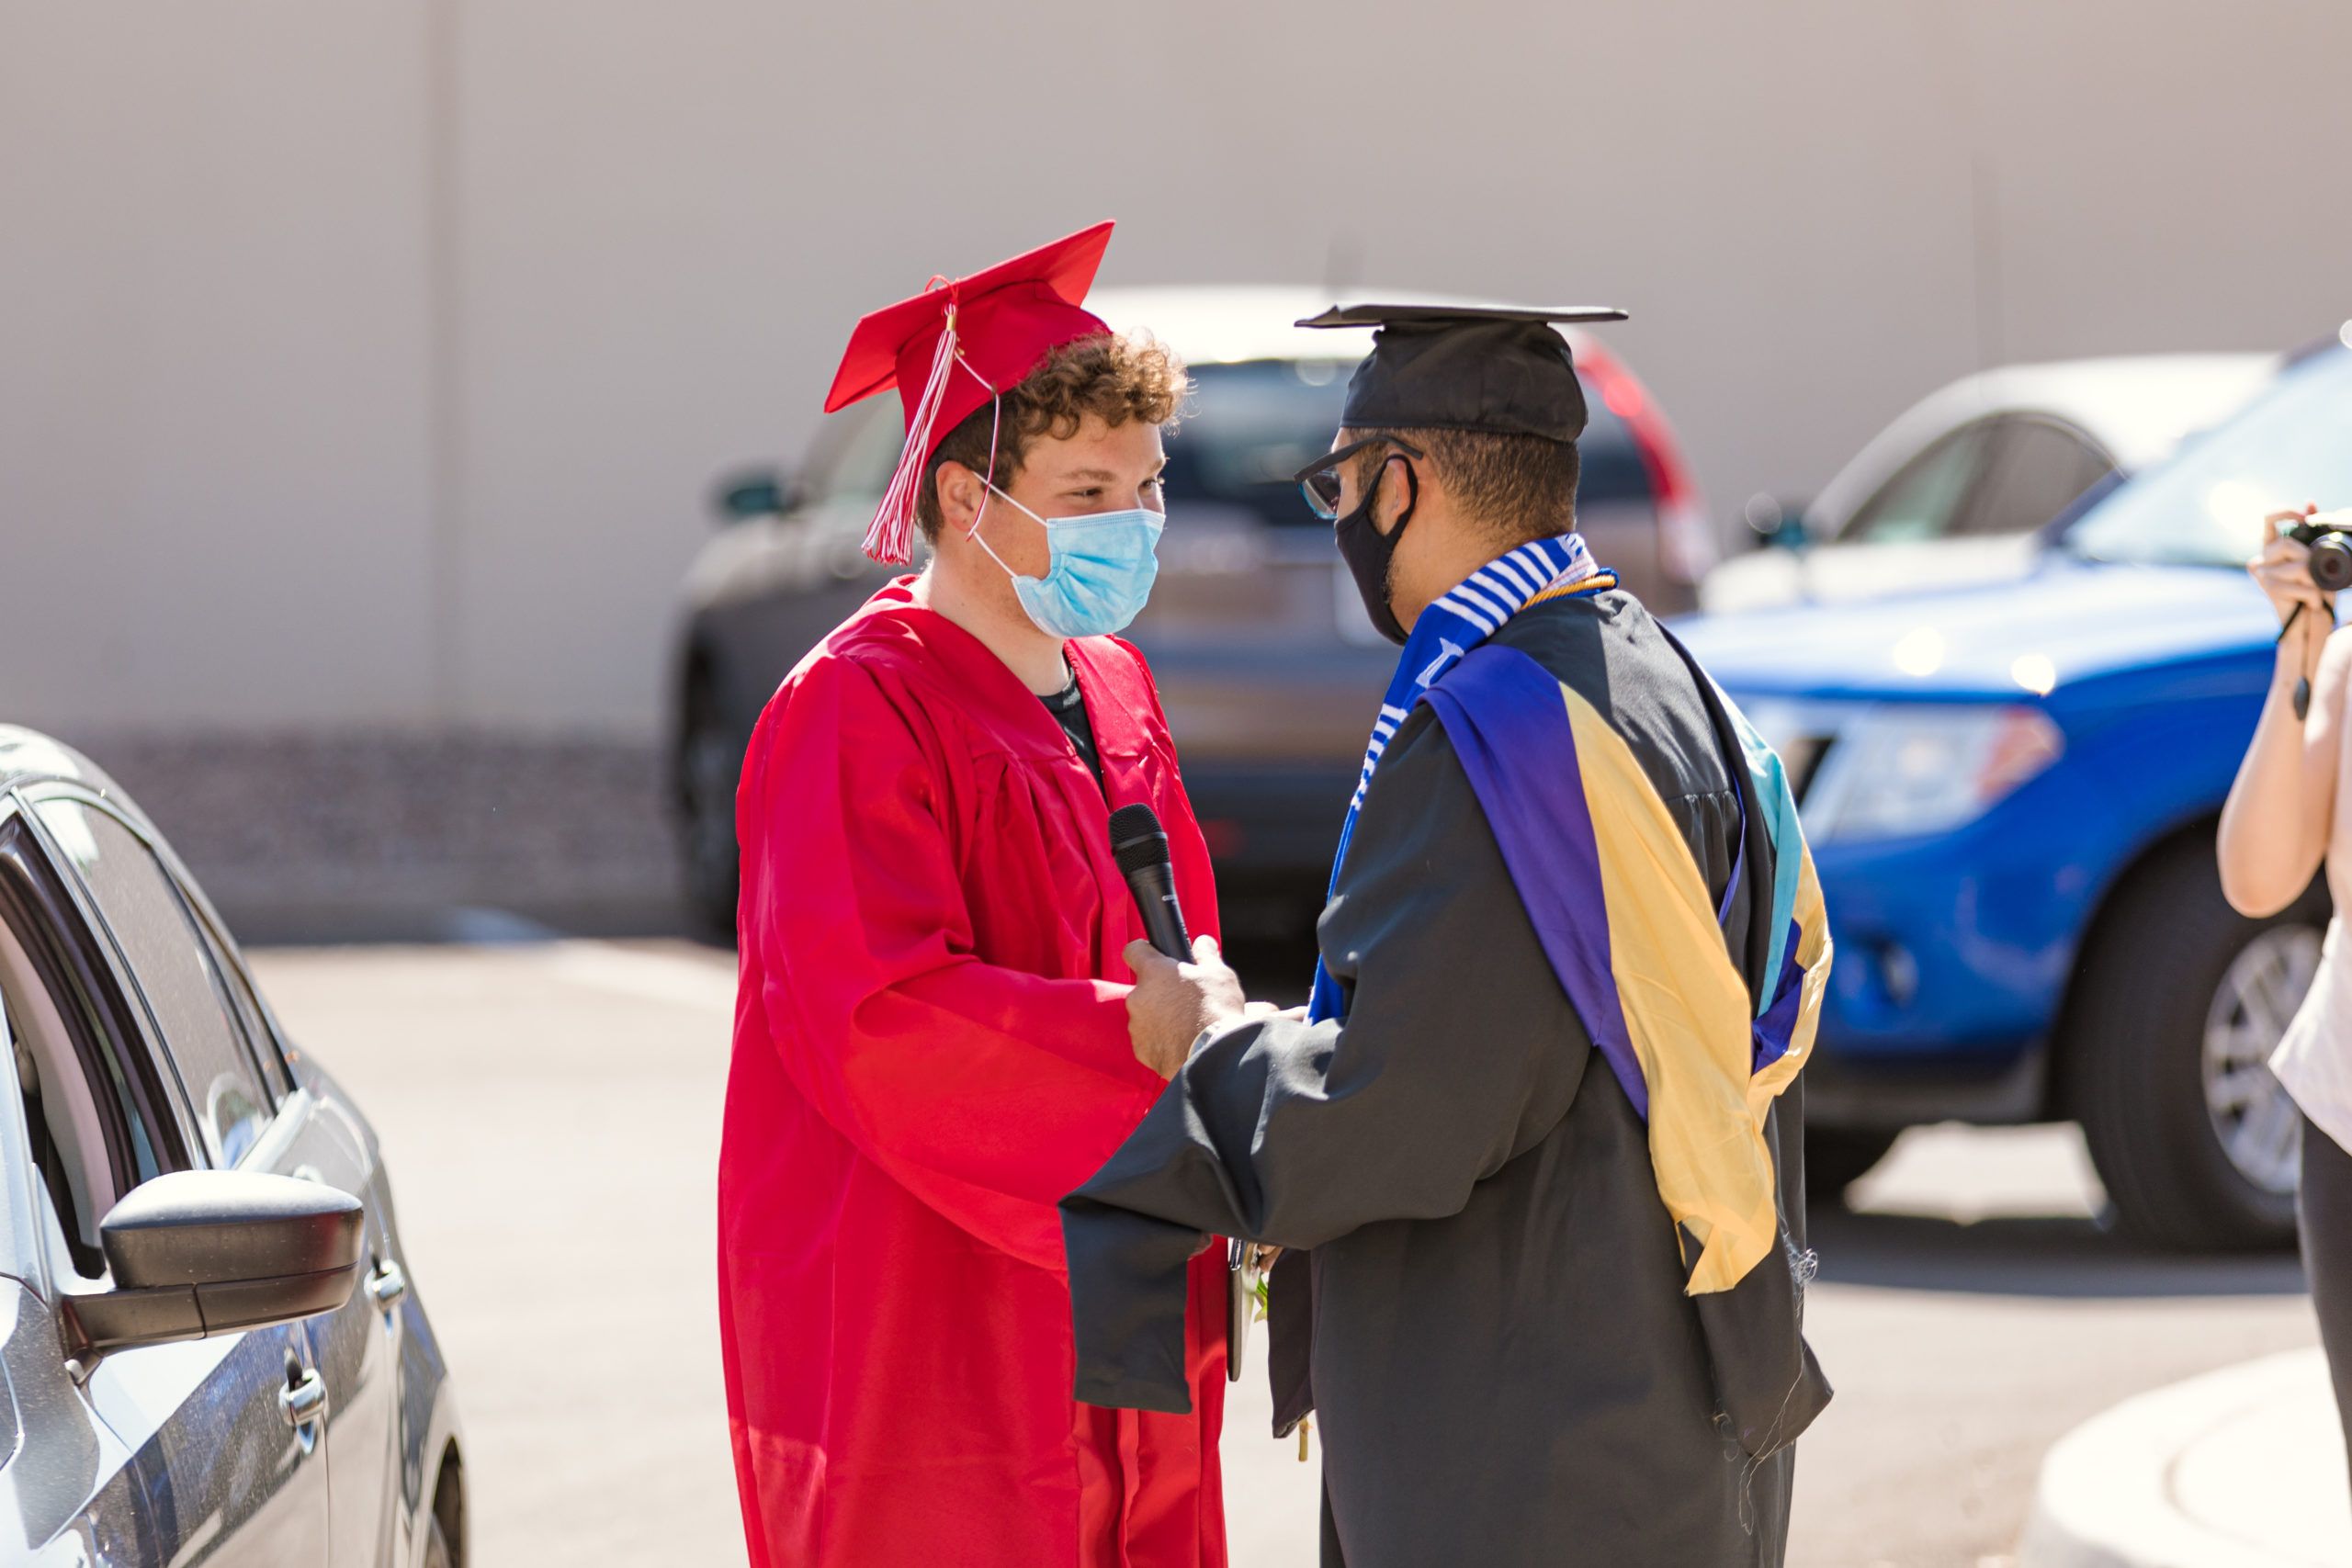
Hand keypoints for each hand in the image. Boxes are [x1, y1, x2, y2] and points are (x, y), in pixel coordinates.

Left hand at [1122, 934, 1250, 1078]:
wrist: (1213, 1054)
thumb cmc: (1215, 1010)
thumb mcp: (1219, 974)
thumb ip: (1206, 954)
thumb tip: (1202, 943)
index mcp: (1154, 972)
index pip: (1133, 951)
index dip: (1144, 952)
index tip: (1154, 957)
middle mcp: (1138, 997)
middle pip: (1144, 988)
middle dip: (1160, 992)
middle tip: (1185, 1000)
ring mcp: (1136, 1025)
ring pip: (1145, 1015)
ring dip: (1159, 1017)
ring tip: (1185, 1025)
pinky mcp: (1141, 1049)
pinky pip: (1147, 1040)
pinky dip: (1160, 1040)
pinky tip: (1180, 1042)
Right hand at [2251, 503, 2323, 629]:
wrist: (2311, 622)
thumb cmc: (2318, 590)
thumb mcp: (2321, 557)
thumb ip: (2313, 532)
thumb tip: (2309, 502)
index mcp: (2273, 546)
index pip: (2268, 519)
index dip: (2285, 512)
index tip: (2305, 517)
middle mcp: (2262, 558)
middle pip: (2285, 544)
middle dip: (2309, 557)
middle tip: (2319, 572)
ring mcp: (2262, 574)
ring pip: (2296, 566)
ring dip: (2316, 580)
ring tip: (2318, 591)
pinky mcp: (2269, 590)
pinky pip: (2300, 585)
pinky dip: (2314, 595)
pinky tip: (2312, 603)